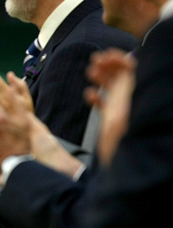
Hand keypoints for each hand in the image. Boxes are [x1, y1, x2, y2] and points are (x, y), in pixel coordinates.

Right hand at [85, 49, 136, 165]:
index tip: (106, 55)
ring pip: (114, 89)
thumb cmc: (122, 149)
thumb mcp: (119, 116)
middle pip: (124, 77)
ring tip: (90, 73)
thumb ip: (121, 92)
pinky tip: (89, 95)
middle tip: (95, 61)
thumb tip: (125, 67)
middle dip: (109, 66)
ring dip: (101, 78)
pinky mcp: (114, 124)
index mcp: (138, 100)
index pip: (135, 71)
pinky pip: (106, 105)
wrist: (120, 172)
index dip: (121, 60)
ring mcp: (124, 113)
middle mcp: (133, 104)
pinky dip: (97, 98)